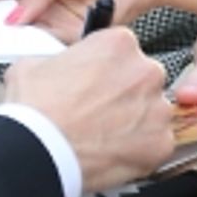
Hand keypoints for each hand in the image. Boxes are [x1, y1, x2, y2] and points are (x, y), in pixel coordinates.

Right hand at [5, 28, 173, 193]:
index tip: (97, 81)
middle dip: (125, 93)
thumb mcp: (37, 62)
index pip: (123, 50)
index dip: (108, 68)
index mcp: (119, 42)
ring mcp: (156, 108)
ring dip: (135, 121)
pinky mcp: (160, 143)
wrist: (38, 150)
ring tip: (104, 135)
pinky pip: (156, 144)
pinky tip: (114, 153)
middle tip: (100, 110)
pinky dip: (139, 150)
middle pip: (142, 79)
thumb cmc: (36, 107)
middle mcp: (145, 70)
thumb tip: (59, 66)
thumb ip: (61, 59)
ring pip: (152, 112)